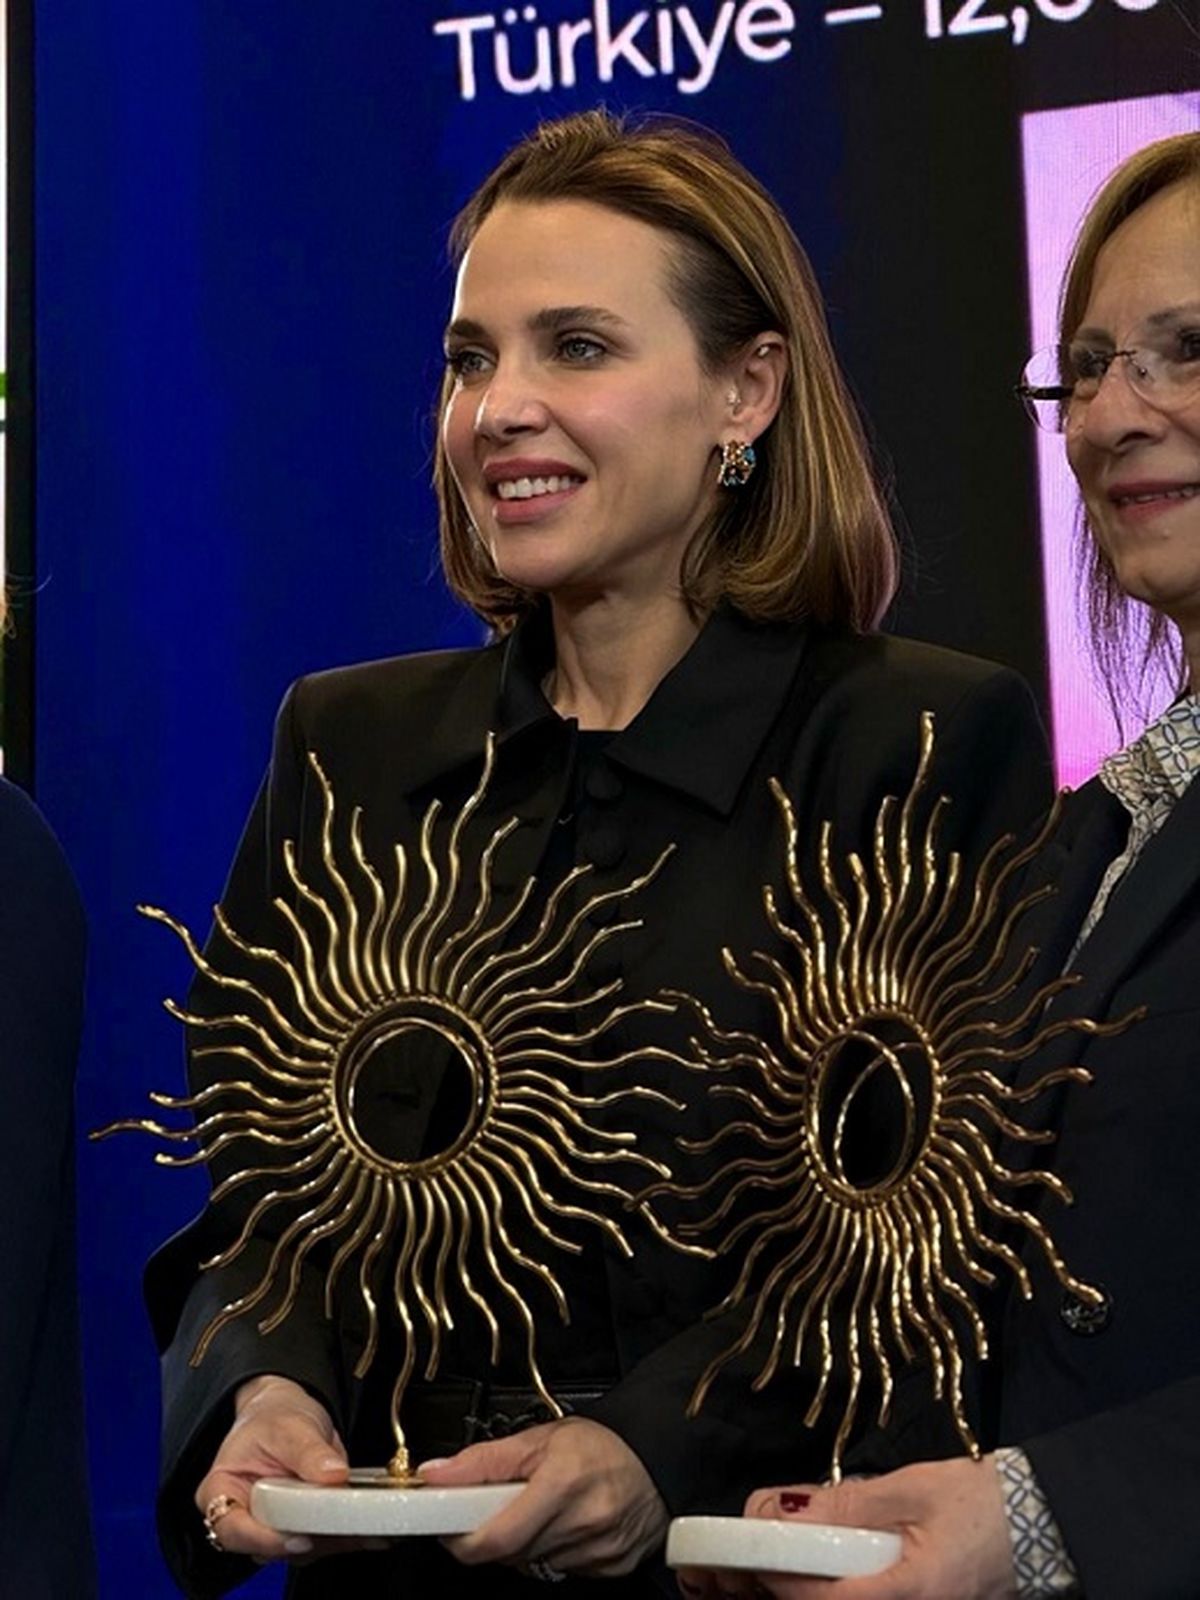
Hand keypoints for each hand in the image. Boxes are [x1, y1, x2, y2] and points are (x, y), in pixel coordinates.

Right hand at [195, 1374, 352, 1563]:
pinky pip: (322, 1540)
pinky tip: (369, 1524)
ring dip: (334, 1539)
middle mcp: (243, 1519)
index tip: (299, 1535)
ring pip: (301, 1550)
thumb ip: (308, 1452)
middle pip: (271, 1546)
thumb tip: (333, 1474)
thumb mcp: (288, 1425)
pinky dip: (346, 1534)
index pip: (233, 1530)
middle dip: (310, 1538)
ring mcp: (273, 1529)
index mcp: (220, 1492)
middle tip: (343, 1522)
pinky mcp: (301, 1530)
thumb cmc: (273, 1417)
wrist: (286, 1413)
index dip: (266, 1539)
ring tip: (364, 1521)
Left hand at [421, 1415, 668, 1576]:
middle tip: (500, 1504)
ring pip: (533, 1563)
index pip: (494, 1537)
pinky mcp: (609, 1570)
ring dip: (524, 1542)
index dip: (462, 1536)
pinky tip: (566, 1524)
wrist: (658, 1458)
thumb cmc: (603, 1445)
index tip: (448, 1523)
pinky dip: (552, 1551)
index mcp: (562, 1484)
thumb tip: (437, 1473)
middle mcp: (583, 1522)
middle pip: (510, 1552)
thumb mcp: (539, 1438)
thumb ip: (483, 1460)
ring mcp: (598, 1552)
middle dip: (494, 1532)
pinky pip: (560, 1570)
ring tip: (542, 1508)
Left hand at [681, 1457, 1014, 1599]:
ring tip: (731, 1581)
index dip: (770, 1582)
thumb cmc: (982, 1504)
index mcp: (908, 1594)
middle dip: (762, 1597)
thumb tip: (782, 1509)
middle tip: (710, 1580)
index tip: (730, 1561)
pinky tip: (782, 1581)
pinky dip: (812, 1593)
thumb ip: (847, 1504)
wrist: (1038, 1527)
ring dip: (782, 1596)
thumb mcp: (911, 1489)